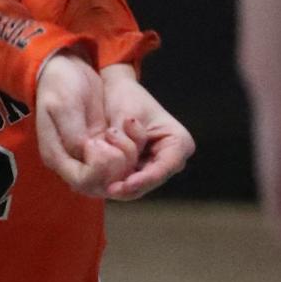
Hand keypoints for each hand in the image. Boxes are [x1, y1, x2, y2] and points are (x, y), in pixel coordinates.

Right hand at [36, 53, 138, 195]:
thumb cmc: (60, 85)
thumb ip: (74, 135)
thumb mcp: (64, 106)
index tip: (106, 139)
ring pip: (112, 178)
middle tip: (117, 135)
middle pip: (100, 185)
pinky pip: (117, 165)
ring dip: (125, 160)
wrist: (64, 69)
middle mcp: (71, 163)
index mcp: (57, 156)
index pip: (84, 180)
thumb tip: (87, 154)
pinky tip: (128, 134)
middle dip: (118, 166)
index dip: (102, 168)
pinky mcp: (98, 149)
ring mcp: (85, 158)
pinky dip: (127, 154)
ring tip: (122, 133)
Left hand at [98, 64, 195, 199]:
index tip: (126, 184)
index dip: (145, 179)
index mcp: (178, 142)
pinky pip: (129, 180)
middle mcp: (172, 158)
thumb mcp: (127, 117)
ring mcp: (156, 165)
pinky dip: (116, 181)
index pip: (163, 167)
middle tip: (110, 191)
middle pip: (152, 180)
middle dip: (131, 187)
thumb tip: (119, 170)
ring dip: (121, 186)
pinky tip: (102, 184)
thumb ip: (125, 144)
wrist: (117, 91)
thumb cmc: (126, 97)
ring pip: (140, 185)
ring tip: (104, 186)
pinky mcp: (140, 168)